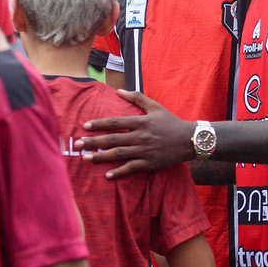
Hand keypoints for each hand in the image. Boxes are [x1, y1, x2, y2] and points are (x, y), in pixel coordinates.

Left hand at [76, 90, 194, 177]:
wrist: (189, 139)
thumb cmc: (171, 122)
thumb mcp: (156, 106)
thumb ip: (137, 98)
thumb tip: (119, 91)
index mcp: (141, 122)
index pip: (115, 122)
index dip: (99, 124)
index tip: (85, 126)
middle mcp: (140, 136)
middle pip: (113, 139)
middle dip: (94, 142)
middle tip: (78, 145)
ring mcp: (144, 151)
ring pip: (118, 154)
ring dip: (101, 157)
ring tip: (86, 158)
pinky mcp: (149, 163)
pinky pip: (131, 168)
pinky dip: (119, 172)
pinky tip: (107, 175)